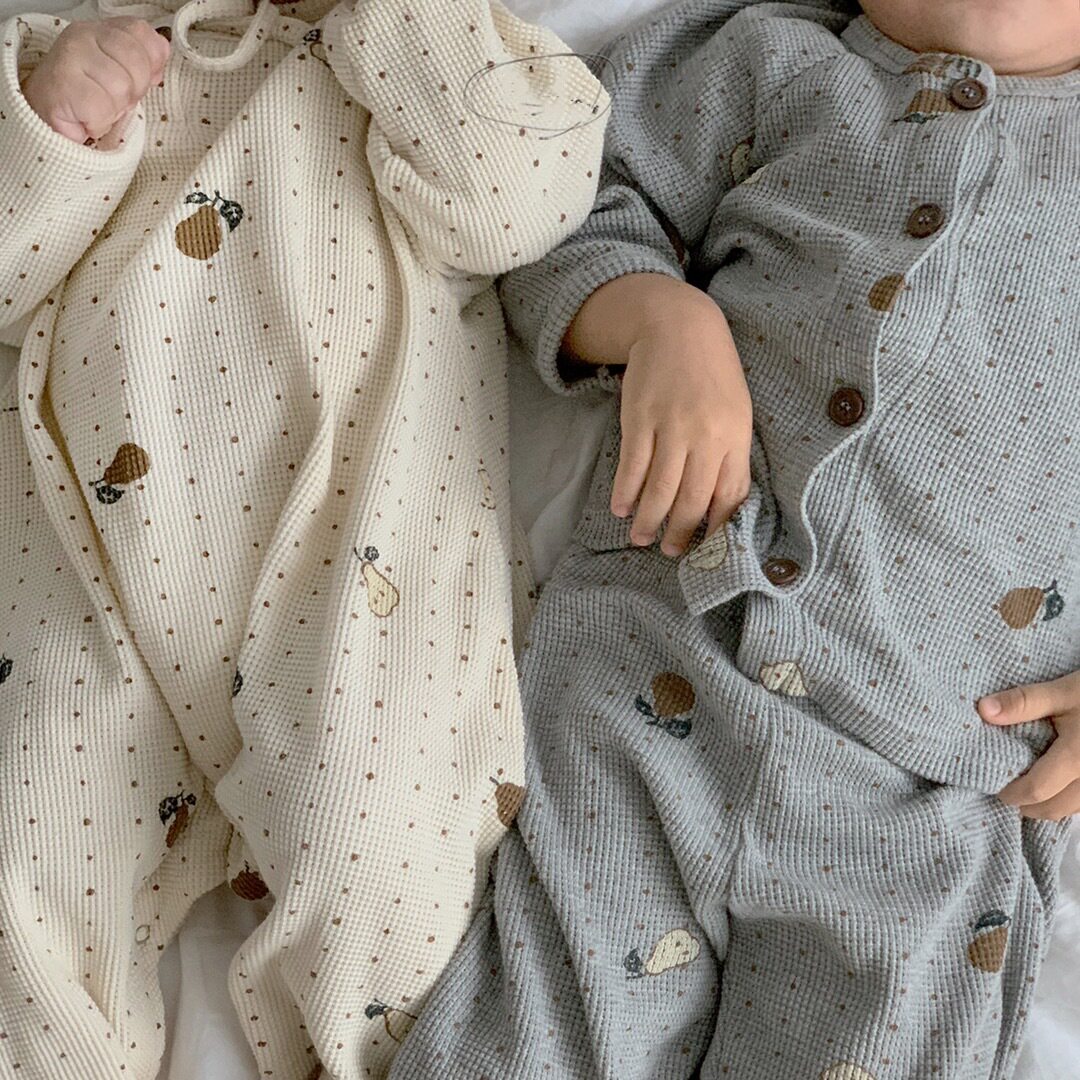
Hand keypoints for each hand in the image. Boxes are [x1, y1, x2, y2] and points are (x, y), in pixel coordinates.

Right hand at [21, 17, 168, 143]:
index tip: (136, 81)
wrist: (43, 118)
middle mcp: (83, 36)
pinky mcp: (63, 84)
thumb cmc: (84, 98)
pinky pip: (102, 107)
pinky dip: (100, 122)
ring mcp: (71, 56)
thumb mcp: (120, 74)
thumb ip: (143, 60)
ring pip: (121, 86)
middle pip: (136, 61)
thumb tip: (163, 52)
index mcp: (100, 29)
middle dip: (134, 90)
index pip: (141, 32)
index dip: (149, 63)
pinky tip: (87, 118)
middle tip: (115, 100)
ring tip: (99, 109)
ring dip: (115, 109)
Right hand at [614, 304, 751, 556]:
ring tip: (640, 537)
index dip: (716, 527)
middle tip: (668, 551)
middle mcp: (705, 434)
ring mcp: (671, 426)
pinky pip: (632, 465)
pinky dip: (625, 492)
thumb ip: (730, 456)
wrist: (680, 327)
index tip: (705, 548)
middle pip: (692, 499)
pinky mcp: (640, 417)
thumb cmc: (712, 374)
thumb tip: (720, 506)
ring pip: (660, 488)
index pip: (729, 495)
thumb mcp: (736, 413)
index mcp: (735, 436)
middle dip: (679, 533)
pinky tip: (621, 507)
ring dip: (648, 519)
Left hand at [979, 670, 1079, 819]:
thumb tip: (983, 711)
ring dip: (1049, 803)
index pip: (1036, 791)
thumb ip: (1024, 702)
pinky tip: (1058, 781)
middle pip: (1054, 808)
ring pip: (1073, 809)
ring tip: (1030, 784)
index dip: (1011, 793)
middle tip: (1008, 787)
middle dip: (1027, 804)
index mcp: (1077, 759)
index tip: (995, 785)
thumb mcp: (1064, 691)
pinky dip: (1068, 798)